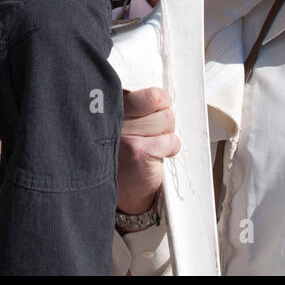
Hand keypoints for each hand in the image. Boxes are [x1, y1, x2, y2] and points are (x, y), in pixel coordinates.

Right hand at [117, 87, 179, 214]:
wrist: (119, 191)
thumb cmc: (124, 153)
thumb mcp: (124, 122)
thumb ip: (138, 105)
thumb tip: (164, 97)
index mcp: (112, 105)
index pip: (150, 94)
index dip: (157, 103)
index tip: (151, 116)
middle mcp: (114, 117)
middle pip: (160, 101)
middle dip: (162, 118)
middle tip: (151, 133)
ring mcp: (125, 134)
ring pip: (167, 119)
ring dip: (165, 135)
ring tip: (151, 146)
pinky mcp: (137, 152)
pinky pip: (171, 141)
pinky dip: (170, 150)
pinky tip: (154, 157)